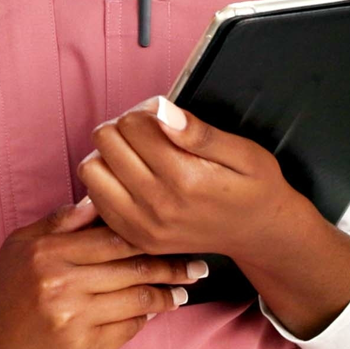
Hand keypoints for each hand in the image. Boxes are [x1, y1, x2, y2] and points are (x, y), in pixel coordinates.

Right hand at [0, 202, 208, 348]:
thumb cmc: (6, 289)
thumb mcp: (23, 243)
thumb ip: (61, 220)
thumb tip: (99, 196)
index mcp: (49, 251)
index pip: (113, 235)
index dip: (148, 232)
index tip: (174, 230)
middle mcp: (62, 284)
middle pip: (131, 267)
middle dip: (171, 265)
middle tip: (198, 263)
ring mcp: (73, 320)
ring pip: (137, 301)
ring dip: (167, 295)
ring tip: (185, 289)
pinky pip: (127, 330)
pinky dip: (146, 319)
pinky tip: (158, 310)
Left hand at [72, 96, 303, 260]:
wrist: (258, 234)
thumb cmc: (253, 188)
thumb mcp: (244, 153)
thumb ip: (201, 133)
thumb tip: (163, 113)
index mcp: (185, 179)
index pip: (132, 124)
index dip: (146, 110)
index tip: (164, 116)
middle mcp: (158, 205)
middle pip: (105, 142)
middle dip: (124, 127)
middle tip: (149, 131)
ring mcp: (142, 226)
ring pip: (91, 170)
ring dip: (109, 153)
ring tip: (137, 153)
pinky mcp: (134, 237)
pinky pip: (94, 198)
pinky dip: (107, 180)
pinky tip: (132, 176)